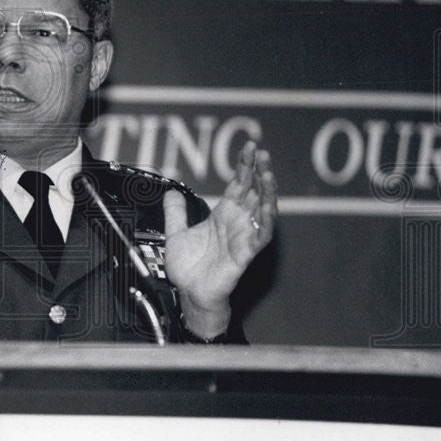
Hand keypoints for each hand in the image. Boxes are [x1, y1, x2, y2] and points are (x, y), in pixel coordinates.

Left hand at [162, 141, 276, 338]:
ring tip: (267, 174)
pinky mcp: (244, 254)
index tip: (250, 148)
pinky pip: (260, 237)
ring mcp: (242, 237)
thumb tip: (171, 192)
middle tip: (262, 153)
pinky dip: (266, 223)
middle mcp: (236, 223)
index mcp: (223, 215)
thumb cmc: (189, 267)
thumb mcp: (175, 233)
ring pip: (263, 211)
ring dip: (267, 192)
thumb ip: (175, 213)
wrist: (189, 293)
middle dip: (259, 172)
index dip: (245, 167)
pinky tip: (268, 208)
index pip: (238, 185)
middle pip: (254, 192)